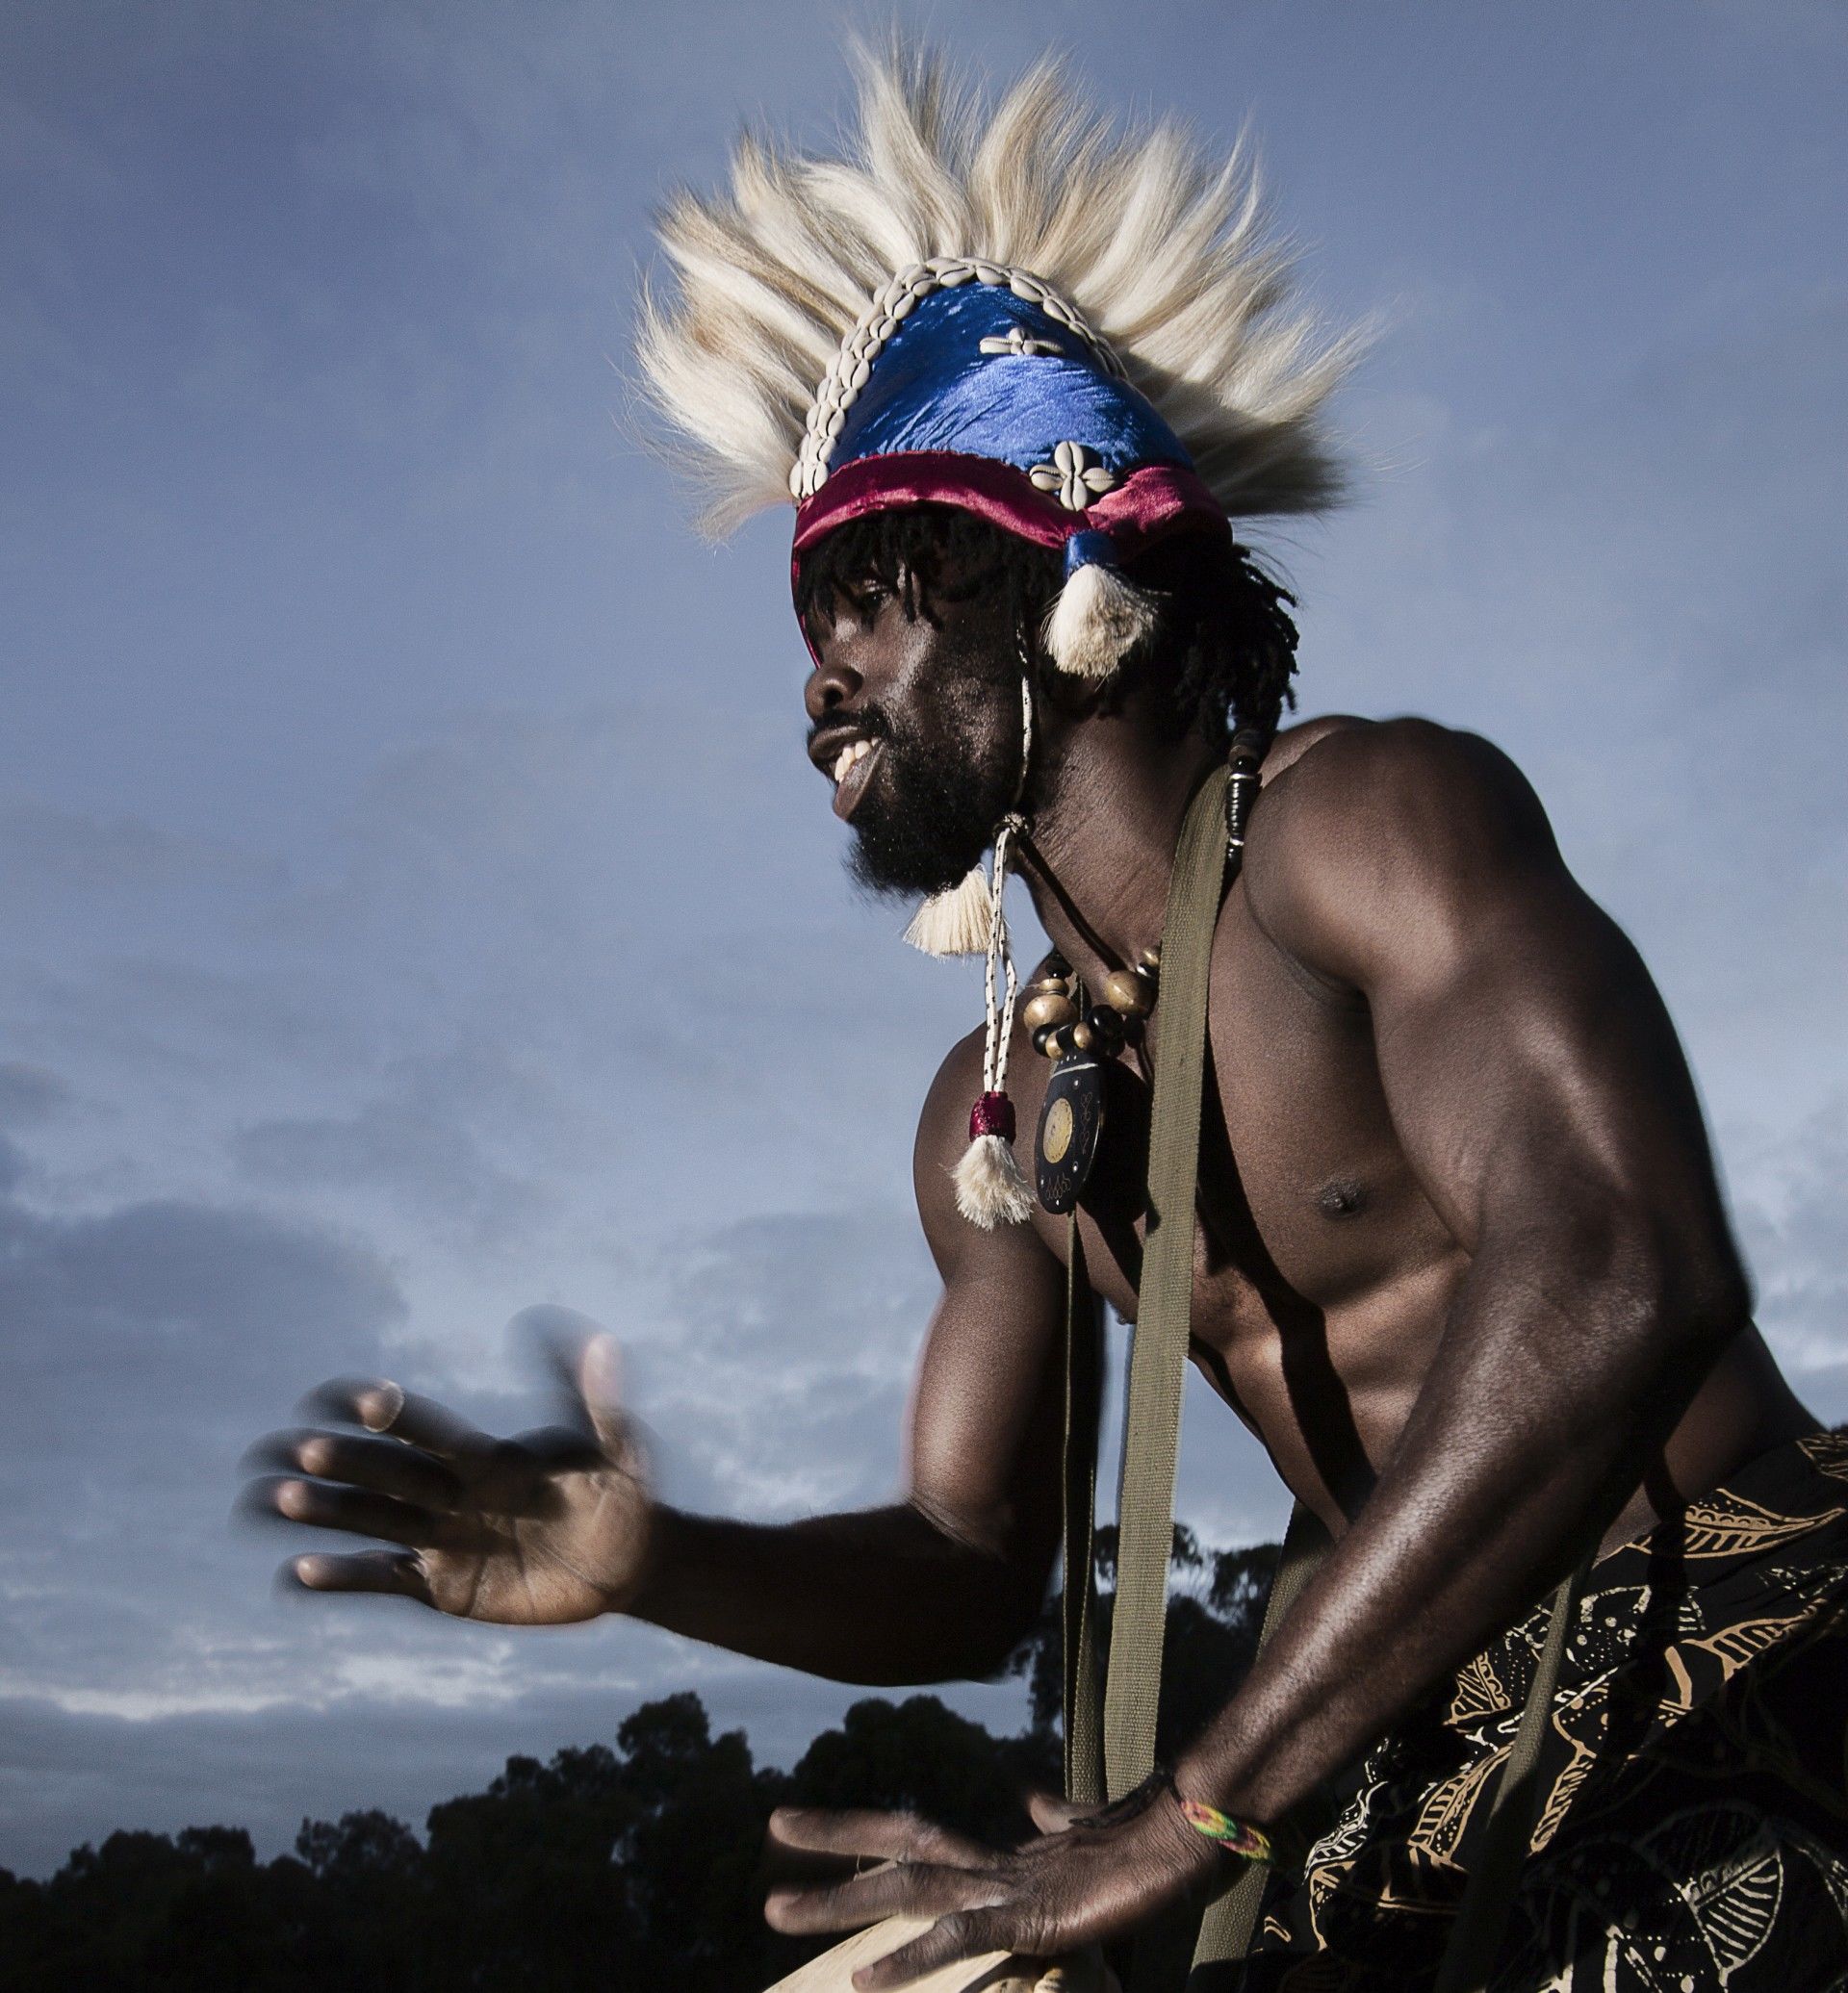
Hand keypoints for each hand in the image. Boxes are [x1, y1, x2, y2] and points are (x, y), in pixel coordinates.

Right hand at [243, 1334, 652, 1624]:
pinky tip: (298, 1572)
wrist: (630, 1560)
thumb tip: (600, 1339)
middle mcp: (454, 1491)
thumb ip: (600, 1401)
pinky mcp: (444, 1587)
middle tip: (289, 1449)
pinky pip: (385, 1580)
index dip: (398, 1416)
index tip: (358, 1401)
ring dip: (324, 1512)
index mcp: (488, 1455)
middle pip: (387, 1472)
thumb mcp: (619, 1446)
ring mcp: (444, 1539)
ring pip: (371, 1520)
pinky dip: (343, 1577)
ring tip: (267, 1501)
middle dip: (343, 1461)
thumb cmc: (624, 1492)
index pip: (431, 1429)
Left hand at [763, 1779, 1219, 1989]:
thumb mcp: (1084, 1849)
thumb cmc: (1143, 1848)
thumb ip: (1053, 1826)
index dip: (858, 1828)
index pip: (913, 1832)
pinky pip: (955, 1939)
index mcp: (998, 1856)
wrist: (1184, 1839)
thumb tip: (1035, 1804)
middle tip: (773, 1827)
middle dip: (833, 1838)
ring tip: (776, 1912)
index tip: (798, 1822)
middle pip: (896, 1841)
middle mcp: (990, 1863)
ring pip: (905, 1886)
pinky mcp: (1027, 1919)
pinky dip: (907, 1958)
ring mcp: (1004, 1888)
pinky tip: (863, 1979)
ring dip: (837, 1901)